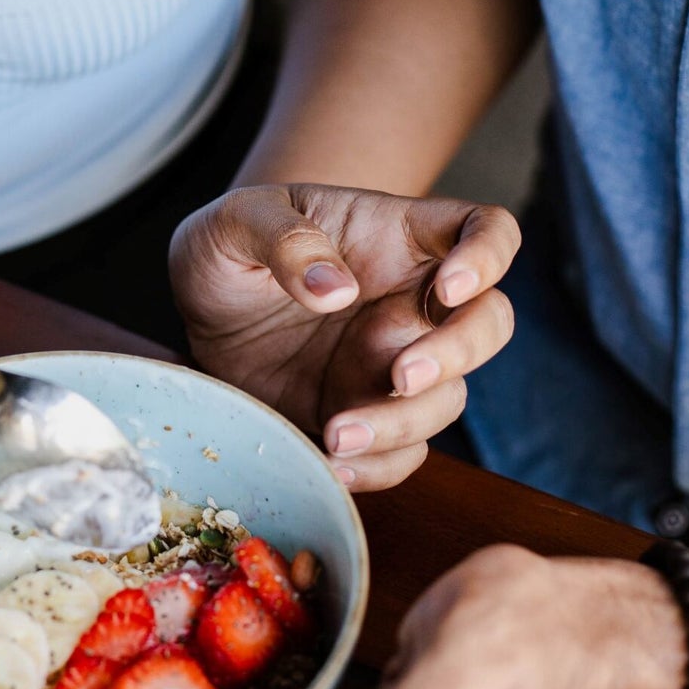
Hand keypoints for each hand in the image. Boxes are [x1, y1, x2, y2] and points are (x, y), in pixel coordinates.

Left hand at [169, 184, 520, 488]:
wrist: (197, 311)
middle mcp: (412, 300)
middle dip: (458, 353)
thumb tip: (337, 288)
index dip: (488, 256)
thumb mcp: (235, 222)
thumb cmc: (228, 245)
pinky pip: (404, 451)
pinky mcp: (367, 413)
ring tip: (335, 434)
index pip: (483, 229)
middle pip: (490, 322)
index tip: (450, 286)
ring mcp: (395, 361)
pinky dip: (378, 467)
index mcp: (398, 236)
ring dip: (404, 423)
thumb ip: (284, 240)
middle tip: (399, 375)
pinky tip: (330, 465)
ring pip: (449, 397)